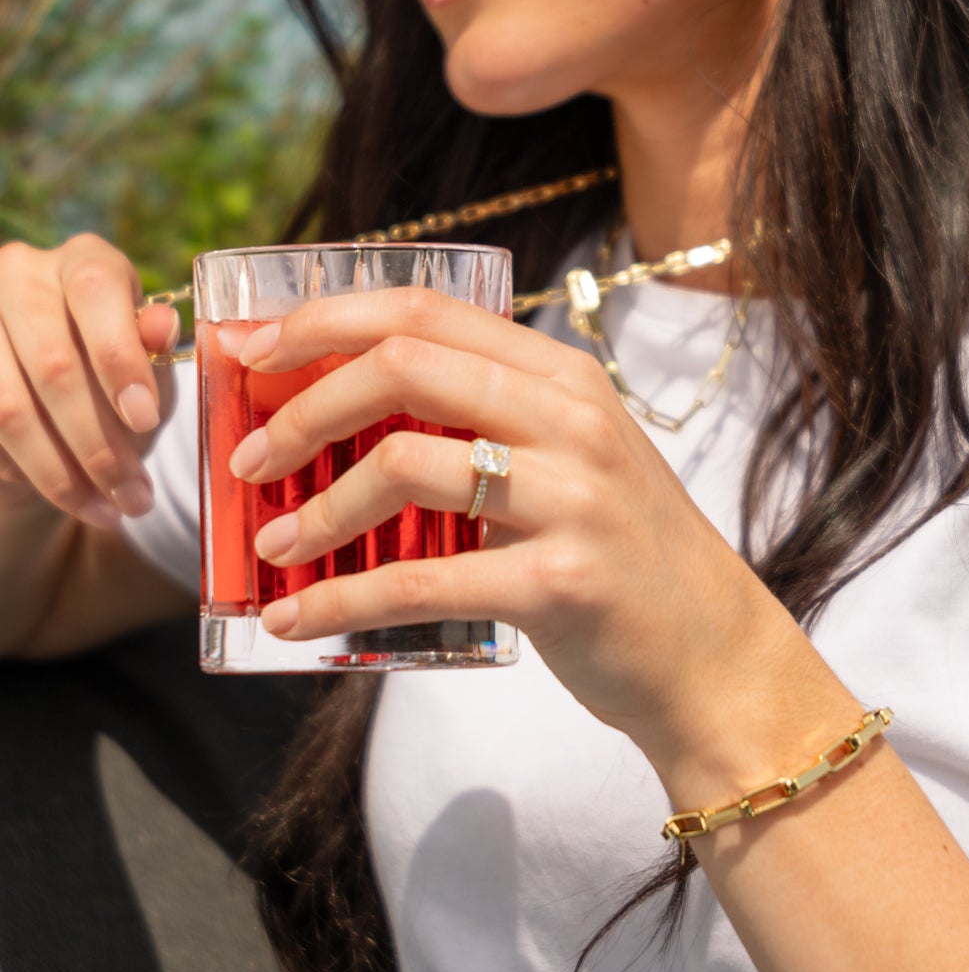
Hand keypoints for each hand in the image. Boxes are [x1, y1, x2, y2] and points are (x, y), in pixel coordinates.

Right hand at [0, 235, 177, 530]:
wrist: (50, 403)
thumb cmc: (113, 378)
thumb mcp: (148, 365)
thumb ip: (153, 350)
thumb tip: (160, 328)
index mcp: (83, 261)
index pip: (96, 290)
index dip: (119, 357)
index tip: (145, 420)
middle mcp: (21, 274)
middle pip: (52, 362)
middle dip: (99, 444)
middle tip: (135, 498)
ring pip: (10, 409)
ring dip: (62, 475)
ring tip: (107, 512)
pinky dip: (25, 473)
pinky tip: (63, 497)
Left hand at [227, 285, 801, 754]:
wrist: (716, 660)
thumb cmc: (624, 558)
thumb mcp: (572, 460)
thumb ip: (490, 422)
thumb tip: (347, 415)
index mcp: (564, 376)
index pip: (426, 311)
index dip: (326, 321)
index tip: (256, 352)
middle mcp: (571, 419)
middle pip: (403, 366)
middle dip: (304, 406)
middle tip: (250, 456)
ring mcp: (570, 497)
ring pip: (404, 467)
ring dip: (314, 511)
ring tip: (271, 547)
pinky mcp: (559, 582)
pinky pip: (420, 582)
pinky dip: (341, 600)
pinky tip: (296, 621)